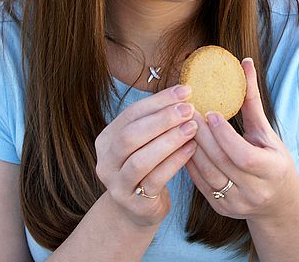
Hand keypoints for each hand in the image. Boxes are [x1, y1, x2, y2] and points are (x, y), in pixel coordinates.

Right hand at [95, 84, 197, 227]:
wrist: (139, 208)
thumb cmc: (148, 165)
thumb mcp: (146, 141)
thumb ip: (157, 119)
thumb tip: (183, 92)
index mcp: (107, 139)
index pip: (131, 113)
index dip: (159, 101)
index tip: (185, 91)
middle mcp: (106, 161)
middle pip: (130, 135)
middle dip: (162, 119)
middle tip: (188, 109)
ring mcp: (117, 185)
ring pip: (140, 160)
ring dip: (169, 141)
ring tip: (192, 128)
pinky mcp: (133, 204)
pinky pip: (155, 180)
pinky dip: (175, 162)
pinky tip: (192, 149)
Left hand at [185, 58, 298, 221]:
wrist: (277, 203)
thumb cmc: (274, 160)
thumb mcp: (268, 132)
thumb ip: (252, 100)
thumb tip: (244, 63)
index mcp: (272, 170)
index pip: (244, 155)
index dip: (225, 135)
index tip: (211, 113)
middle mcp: (255, 191)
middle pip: (221, 162)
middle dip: (202, 135)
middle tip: (186, 110)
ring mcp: (237, 203)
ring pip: (207, 173)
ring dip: (191, 147)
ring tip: (180, 124)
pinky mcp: (222, 208)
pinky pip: (200, 183)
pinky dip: (189, 162)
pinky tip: (180, 143)